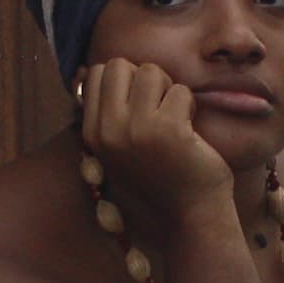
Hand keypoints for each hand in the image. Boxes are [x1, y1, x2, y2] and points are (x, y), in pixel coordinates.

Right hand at [77, 58, 233, 213]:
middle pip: (119, 65)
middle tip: (158, 108)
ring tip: (175, 119)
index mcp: (93, 134)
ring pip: (151, 72)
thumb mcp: (119, 148)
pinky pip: (181, 91)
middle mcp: (109, 131)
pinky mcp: (169, 130)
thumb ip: (107, 114)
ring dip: (169, 91)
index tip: (139, 107)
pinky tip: (189, 133)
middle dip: (143, 78)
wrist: (189, 217)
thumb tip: (94, 70)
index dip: (125, 81)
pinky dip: (190, 106)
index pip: (98, 73)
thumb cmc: (159, 177)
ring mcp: (137, 130)